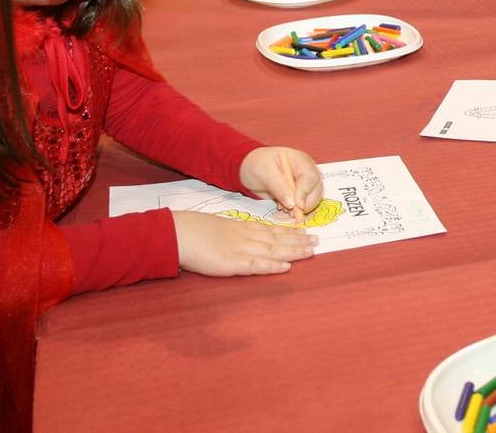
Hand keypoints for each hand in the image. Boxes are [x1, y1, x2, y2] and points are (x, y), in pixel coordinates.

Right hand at [171, 211, 316, 275]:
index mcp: (241, 227)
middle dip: (298, 241)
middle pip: (277, 239)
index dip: (289, 231)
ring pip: (272, 250)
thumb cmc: (194, 230)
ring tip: (310, 251)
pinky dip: (272, 267)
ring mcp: (240, 249)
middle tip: (317, 241)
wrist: (178, 233)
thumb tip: (245, 237)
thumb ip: (234, 232)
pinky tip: (285, 268)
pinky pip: (256, 265)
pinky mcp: (232, 263)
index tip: (305, 231)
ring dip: (293, 251)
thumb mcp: (219, 226)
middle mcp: (245, 236)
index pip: (271, 229)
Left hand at [239, 146, 323, 223]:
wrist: (248, 169)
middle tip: (290, 212)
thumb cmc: (257, 164)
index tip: (297, 206)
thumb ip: (279, 187)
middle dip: (305, 204)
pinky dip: (295, 210)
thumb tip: (293, 204)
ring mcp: (304, 183)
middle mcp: (306, 171)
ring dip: (300, 209)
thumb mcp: (265, 172)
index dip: (305, 192)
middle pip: (316, 189)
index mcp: (300, 160)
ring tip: (282, 208)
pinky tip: (282, 207)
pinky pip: (304, 205)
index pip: (310, 177)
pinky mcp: (299, 194)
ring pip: (312, 199)